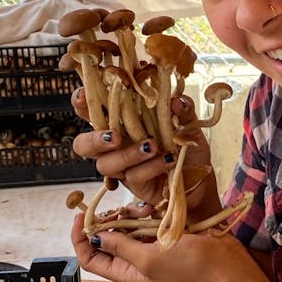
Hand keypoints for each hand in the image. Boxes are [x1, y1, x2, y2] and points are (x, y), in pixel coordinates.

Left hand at [68, 208, 240, 281]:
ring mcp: (149, 249)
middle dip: (106, 223)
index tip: (80, 217)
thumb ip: (121, 246)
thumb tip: (97, 236)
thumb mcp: (149, 258)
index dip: (80, 239)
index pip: (90, 259)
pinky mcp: (162, 237)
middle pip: (105, 241)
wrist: (224, 264)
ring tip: (138, 210)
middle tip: (114, 209)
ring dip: (127, 216)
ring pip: (124, 228)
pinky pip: (143, 223)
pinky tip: (152, 210)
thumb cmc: (189, 266)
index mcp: (127, 274)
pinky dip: (143, 214)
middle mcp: (135, 262)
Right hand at [71, 93, 219, 213]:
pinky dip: (150, 166)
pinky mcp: (135, 185)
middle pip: (83, 145)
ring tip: (152, 146)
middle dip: (93, 140)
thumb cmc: (187, 149)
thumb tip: (174, 102)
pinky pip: (132, 176)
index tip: (84, 96)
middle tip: (114, 136)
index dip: (81, 103)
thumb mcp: (188, 124)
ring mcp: (123, 167)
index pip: (92, 111)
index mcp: (122, 122)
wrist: (201, 181)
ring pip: (105, 164)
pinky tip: (168, 159)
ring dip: (127, 154)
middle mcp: (116, 145)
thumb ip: (182, 109)